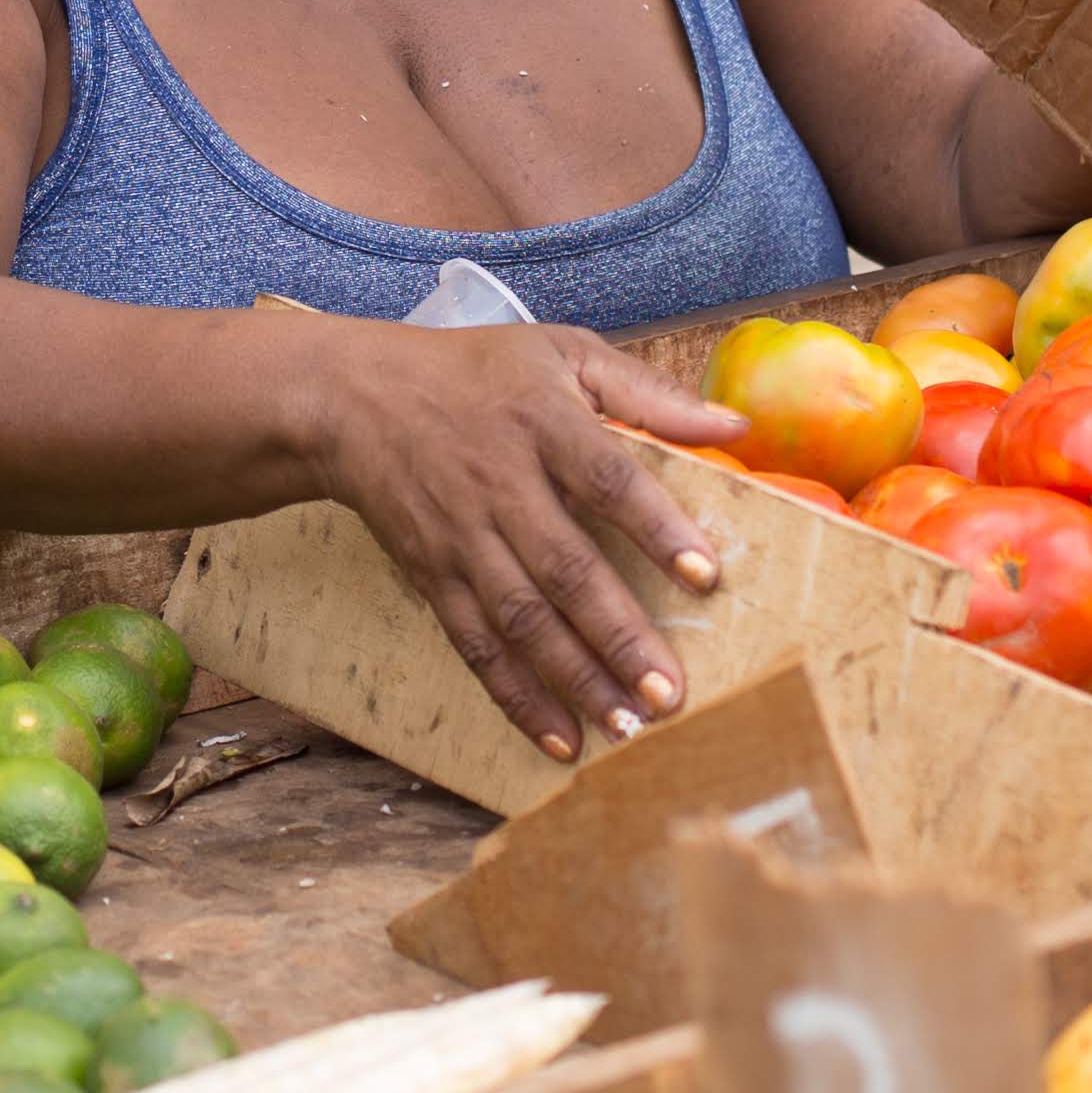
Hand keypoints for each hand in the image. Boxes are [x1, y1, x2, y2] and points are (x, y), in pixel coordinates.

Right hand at [310, 322, 741, 762]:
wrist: (356, 400)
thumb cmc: (478, 373)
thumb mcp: (562, 353)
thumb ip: (648, 392)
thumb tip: (735, 429)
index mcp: (542, 423)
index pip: (605, 478)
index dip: (655, 526)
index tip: (706, 574)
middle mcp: (499, 486)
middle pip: (562, 566)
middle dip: (617, 634)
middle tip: (668, 691)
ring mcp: (462, 539)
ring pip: (520, 619)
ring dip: (573, 679)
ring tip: (627, 727)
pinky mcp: (434, 577)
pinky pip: (477, 645)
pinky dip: (516, 697)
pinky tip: (560, 739)